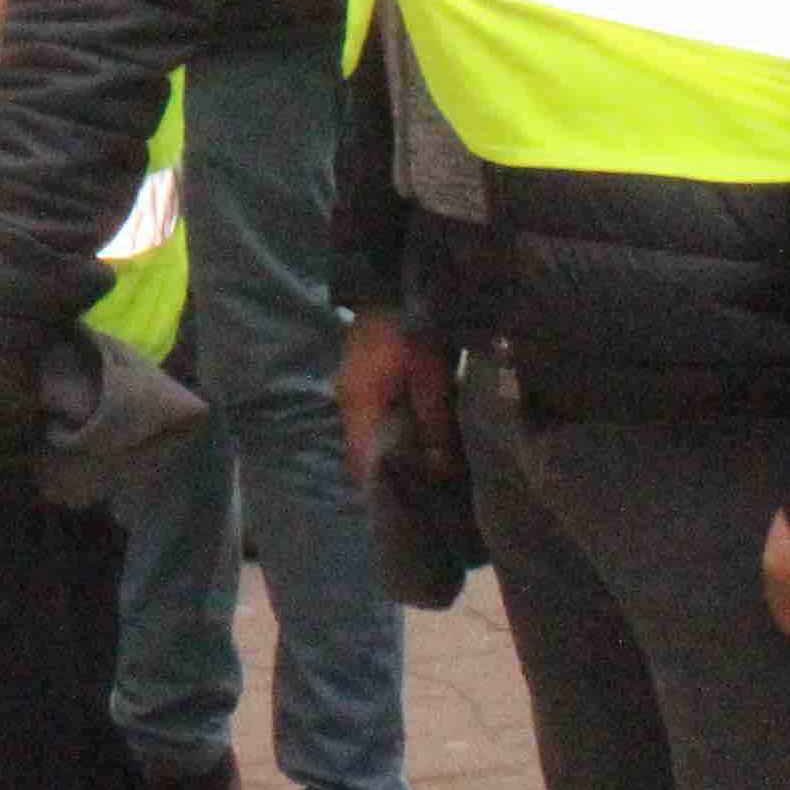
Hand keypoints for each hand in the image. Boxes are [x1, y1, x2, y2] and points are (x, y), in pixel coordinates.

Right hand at [337, 307, 454, 494]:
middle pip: (364, 455)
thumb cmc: (410, 328)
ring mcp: (353, 391)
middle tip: (426, 495)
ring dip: (393, 456)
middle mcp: (349, 404)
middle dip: (392, 475)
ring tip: (427, 474)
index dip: (386, 488)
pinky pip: (375, 422)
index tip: (414, 507)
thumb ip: (434, 420)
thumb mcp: (430, 374)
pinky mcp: (364, 382)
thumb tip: (440, 467)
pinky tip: (418, 442)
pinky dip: (394, 436)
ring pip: (370, 439)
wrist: (389, 282)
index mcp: (359, 405)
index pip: (364, 462)